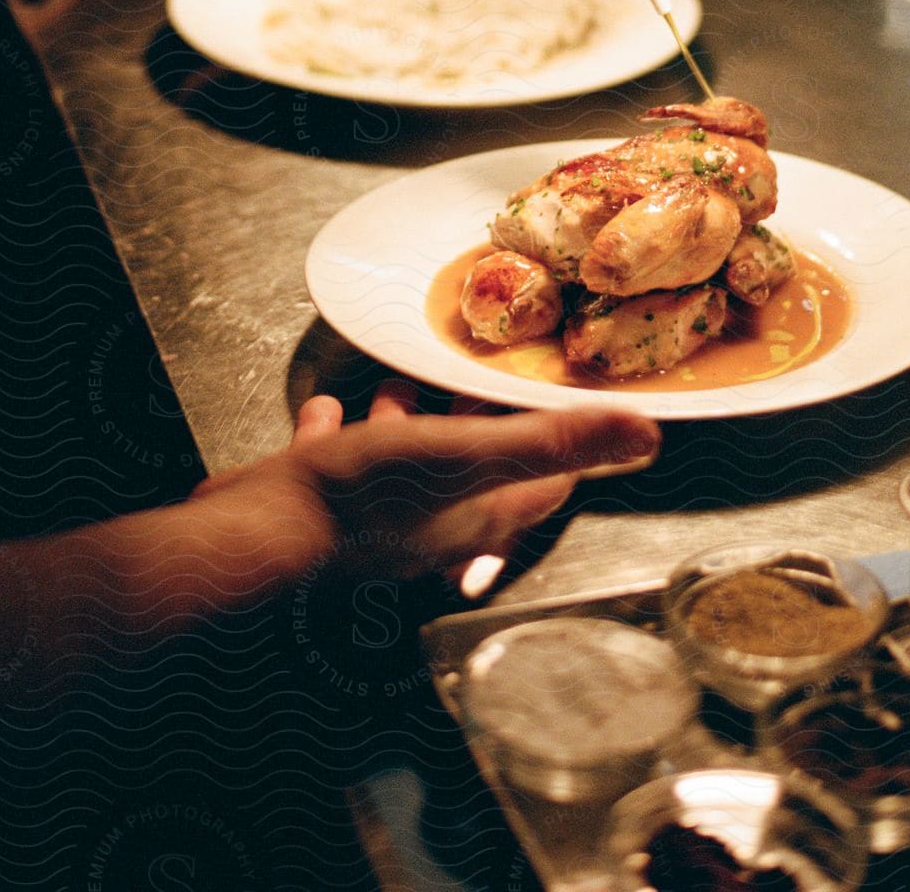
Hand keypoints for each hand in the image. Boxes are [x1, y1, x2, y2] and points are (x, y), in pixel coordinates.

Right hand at [185, 381, 660, 592]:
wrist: (262, 533)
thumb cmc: (366, 496)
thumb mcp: (470, 453)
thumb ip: (551, 440)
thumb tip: (646, 433)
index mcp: (479, 516)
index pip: (544, 484)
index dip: (564, 446)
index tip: (571, 403)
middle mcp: (432, 524)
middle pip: (476, 470)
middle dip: (484, 423)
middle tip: (482, 377)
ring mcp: (375, 520)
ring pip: (408, 465)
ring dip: (413, 423)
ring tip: (405, 380)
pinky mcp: (323, 506)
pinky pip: (341, 463)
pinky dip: (343, 432)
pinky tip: (332, 409)